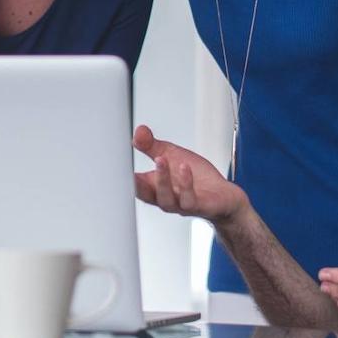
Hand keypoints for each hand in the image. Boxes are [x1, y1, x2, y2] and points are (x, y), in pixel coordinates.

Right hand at [133, 124, 247, 224]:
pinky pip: (188, 199)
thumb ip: (152, 145)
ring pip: (165, 198)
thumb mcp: (171, 155)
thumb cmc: (196, 179)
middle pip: (144, 195)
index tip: (114, 162)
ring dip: (162, 178)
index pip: (133, 183)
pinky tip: (184, 168)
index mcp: (154, 186)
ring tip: (161, 159)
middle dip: (136, 182)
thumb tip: (138, 131)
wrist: (223, 197)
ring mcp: (180, 204)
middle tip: (129, 168)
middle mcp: (164, 198)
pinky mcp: (198, 206)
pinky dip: (185, 183)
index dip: (122, 176)